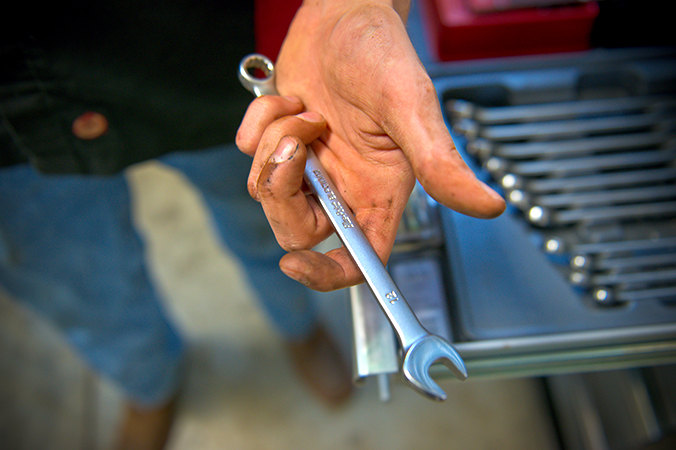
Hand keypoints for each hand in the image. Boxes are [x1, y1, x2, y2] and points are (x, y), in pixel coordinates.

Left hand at [237, 0, 504, 290]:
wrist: (345, 15)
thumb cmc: (384, 55)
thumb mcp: (412, 108)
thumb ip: (440, 162)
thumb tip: (489, 206)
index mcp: (378, 191)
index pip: (357, 258)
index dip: (327, 275)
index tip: (296, 265)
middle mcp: (343, 186)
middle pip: (296, 230)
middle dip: (282, 193)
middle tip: (296, 146)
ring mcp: (309, 166)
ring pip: (266, 190)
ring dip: (274, 145)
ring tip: (305, 112)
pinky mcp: (280, 143)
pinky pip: (248, 152)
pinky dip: (259, 121)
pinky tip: (289, 100)